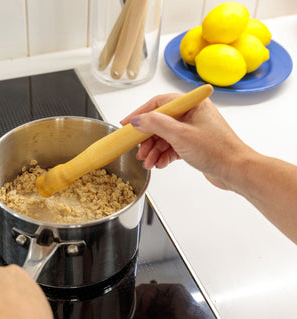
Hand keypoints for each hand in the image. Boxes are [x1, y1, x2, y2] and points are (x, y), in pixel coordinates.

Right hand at [121, 94, 251, 189]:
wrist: (236, 171)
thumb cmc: (217, 150)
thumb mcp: (180, 135)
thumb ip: (155, 124)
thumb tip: (137, 120)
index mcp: (192, 104)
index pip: (158, 104)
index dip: (140, 114)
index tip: (126, 124)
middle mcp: (192, 114)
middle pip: (159, 122)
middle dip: (147, 138)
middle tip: (138, 150)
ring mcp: (193, 129)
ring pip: (164, 137)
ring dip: (154, 150)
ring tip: (148, 162)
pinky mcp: (193, 144)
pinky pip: (172, 147)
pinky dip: (163, 155)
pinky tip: (158, 164)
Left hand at [126, 283, 221, 318]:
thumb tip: (120, 317)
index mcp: (152, 314)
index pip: (135, 304)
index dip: (127, 306)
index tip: (123, 310)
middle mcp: (158, 303)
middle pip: (137, 294)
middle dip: (131, 302)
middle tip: (130, 310)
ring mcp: (164, 296)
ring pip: (143, 289)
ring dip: (137, 298)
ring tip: (140, 310)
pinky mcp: (171, 289)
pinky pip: (152, 287)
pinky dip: (146, 295)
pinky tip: (147, 305)